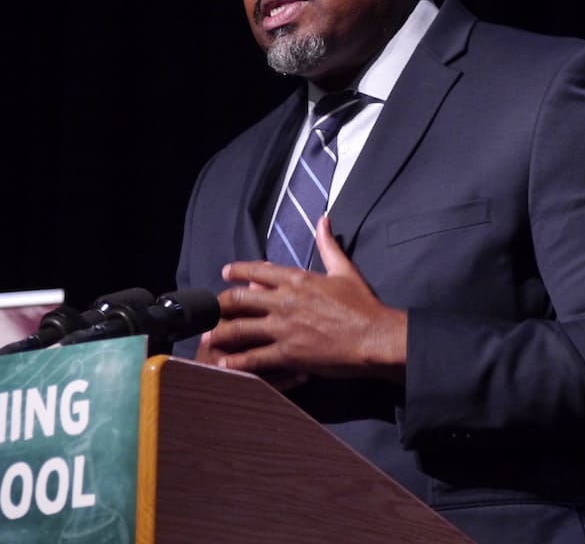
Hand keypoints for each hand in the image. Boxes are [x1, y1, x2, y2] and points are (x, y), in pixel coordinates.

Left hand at [198, 215, 406, 385]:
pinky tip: (225, 364)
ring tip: (208, 337)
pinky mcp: (289, 353)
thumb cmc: (363, 305)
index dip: (238, 270)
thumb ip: (328, 245)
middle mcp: (285, 301)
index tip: (226, 272)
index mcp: (297, 279)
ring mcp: (284, 328)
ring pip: (241, 329)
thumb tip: (323, 220)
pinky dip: (237, 362)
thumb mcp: (345, 270)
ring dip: (221, 333)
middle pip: (240, 300)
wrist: (375, 337)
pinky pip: (255, 358)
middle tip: (211, 308)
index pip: (258, 270)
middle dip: (221, 304)